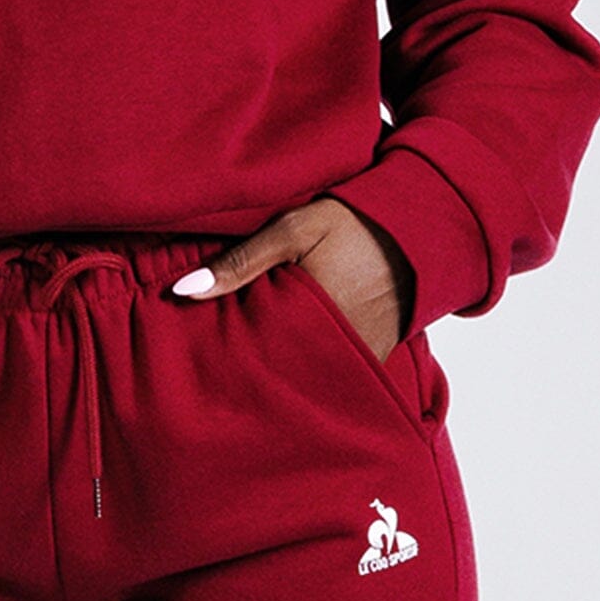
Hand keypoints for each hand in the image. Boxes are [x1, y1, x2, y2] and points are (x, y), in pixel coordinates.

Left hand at [168, 197, 413, 364]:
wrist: (417, 230)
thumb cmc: (351, 223)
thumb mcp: (292, 229)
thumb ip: (240, 262)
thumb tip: (182, 291)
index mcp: (307, 320)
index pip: (252, 354)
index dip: (224, 356)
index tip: (197, 359)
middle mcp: (332, 351)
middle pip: (275, 373)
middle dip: (247, 370)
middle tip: (213, 370)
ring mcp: (355, 361)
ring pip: (302, 377)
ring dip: (277, 370)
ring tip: (245, 368)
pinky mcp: (370, 361)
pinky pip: (329, 372)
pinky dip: (306, 367)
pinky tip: (285, 357)